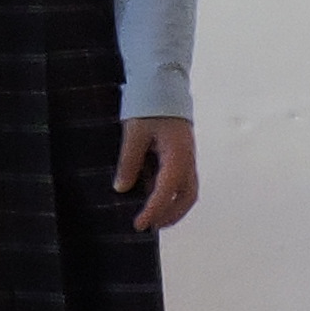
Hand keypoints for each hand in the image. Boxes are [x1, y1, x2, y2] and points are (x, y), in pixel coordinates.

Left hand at [115, 116, 197, 231]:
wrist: (163, 84)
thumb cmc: (149, 106)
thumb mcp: (134, 133)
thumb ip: (129, 161)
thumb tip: (121, 188)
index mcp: (177, 156)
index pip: (166, 192)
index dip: (153, 211)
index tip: (140, 224)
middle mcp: (187, 160)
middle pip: (186, 197)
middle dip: (170, 215)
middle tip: (150, 226)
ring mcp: (187, 158)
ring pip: (186, 191)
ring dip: (172, 207)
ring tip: (153, 217)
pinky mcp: (182, 154)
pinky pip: (180, 180)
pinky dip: (170, 193)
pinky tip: (152, 196)